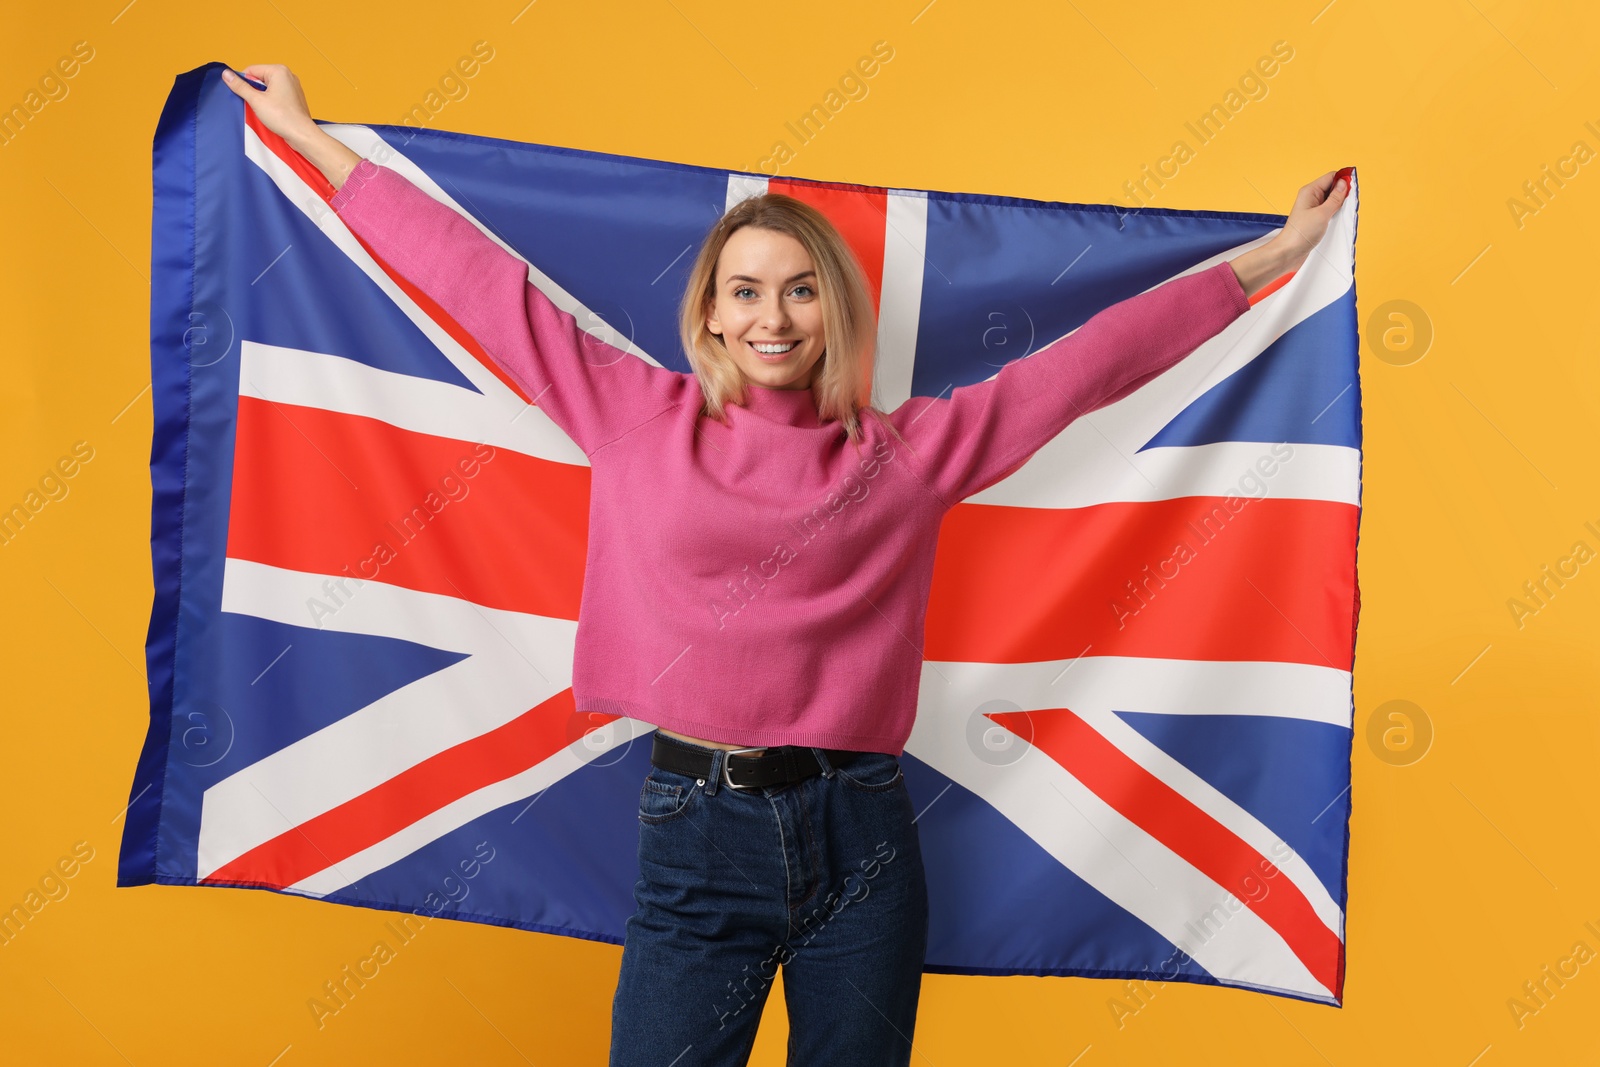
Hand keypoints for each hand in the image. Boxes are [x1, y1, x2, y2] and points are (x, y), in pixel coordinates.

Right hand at [221, 64, 316, 144]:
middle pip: (259, 78)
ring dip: (261, 98)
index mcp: (279, 71)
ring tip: (265, 109)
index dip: (244, 83)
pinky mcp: (294, 97)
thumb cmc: (283, 118)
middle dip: (254, 91)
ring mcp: (292, 86)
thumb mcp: (256, 100)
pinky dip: (270, 102)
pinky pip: (276, 95)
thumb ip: (240, 86)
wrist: (302, 135)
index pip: (251, 70)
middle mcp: (287, 75)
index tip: (243, 95)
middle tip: (256, 104)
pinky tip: (271, 112)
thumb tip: (226, 74)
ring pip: (268, 88)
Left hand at [1228, 168, 1349, 296]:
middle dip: (1343, 194)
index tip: (1353, 187)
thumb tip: (1344, 183)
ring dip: (1340, 205)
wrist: (1288, 253)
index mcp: (1310, 191)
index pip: (1331, 177)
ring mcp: (1313, 209)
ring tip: (1341, 214)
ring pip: (1332, 200)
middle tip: (1348, 204)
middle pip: (1332, 188)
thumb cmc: (1300, 234)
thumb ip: (1335, 198)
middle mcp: (1311, 198)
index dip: (1343, 180)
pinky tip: (1338, 220)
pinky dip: (1336, 214)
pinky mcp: (1315, 219)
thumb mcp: (1322, 214)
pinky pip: (1329, 211)